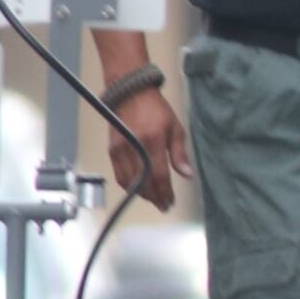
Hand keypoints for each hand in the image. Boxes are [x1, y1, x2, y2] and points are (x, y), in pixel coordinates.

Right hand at [110, 85, 189, 203]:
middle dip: (154, 197)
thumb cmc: (156, 109)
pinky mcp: (112, 150)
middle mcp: (135, 147)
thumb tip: (187, 175)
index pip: (158, 175)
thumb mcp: (175, 127)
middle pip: (143, 182)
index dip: (165, 192)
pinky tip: (139, 188)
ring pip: (129, 182)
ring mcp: (121, 150)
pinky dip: (129, 185)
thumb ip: (179, 153)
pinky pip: (119, 175)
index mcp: (153, 141)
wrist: (131, 93)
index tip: (171, 202)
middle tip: (163, 205)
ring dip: (141, 194)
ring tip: (153, 199)